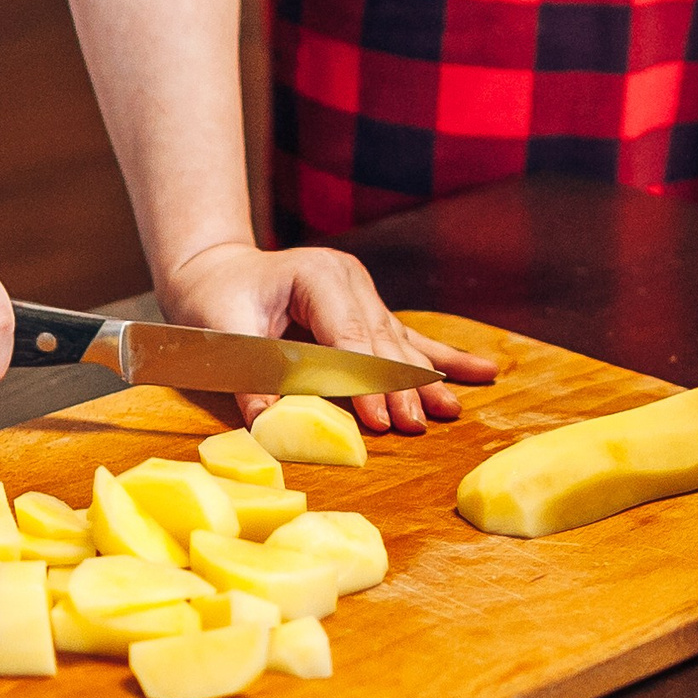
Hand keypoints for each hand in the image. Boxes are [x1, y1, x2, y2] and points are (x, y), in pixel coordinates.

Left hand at [161, 242, 495, 435]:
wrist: (217, 271)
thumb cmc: (216, 298)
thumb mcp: (225, 331)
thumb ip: (251, 377)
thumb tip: (268, 422)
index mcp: (318, 276)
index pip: (350, 337)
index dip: (366, 380)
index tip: (380, 418)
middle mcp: (349, 280)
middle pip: (382, 343)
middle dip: (400, 388)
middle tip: (414, 426)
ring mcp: (364, 293)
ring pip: (401, 343)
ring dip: (425, 380)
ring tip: (449, 410)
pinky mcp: (368, 311)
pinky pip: (408, 338)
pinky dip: (442, 358)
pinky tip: (481, 371)